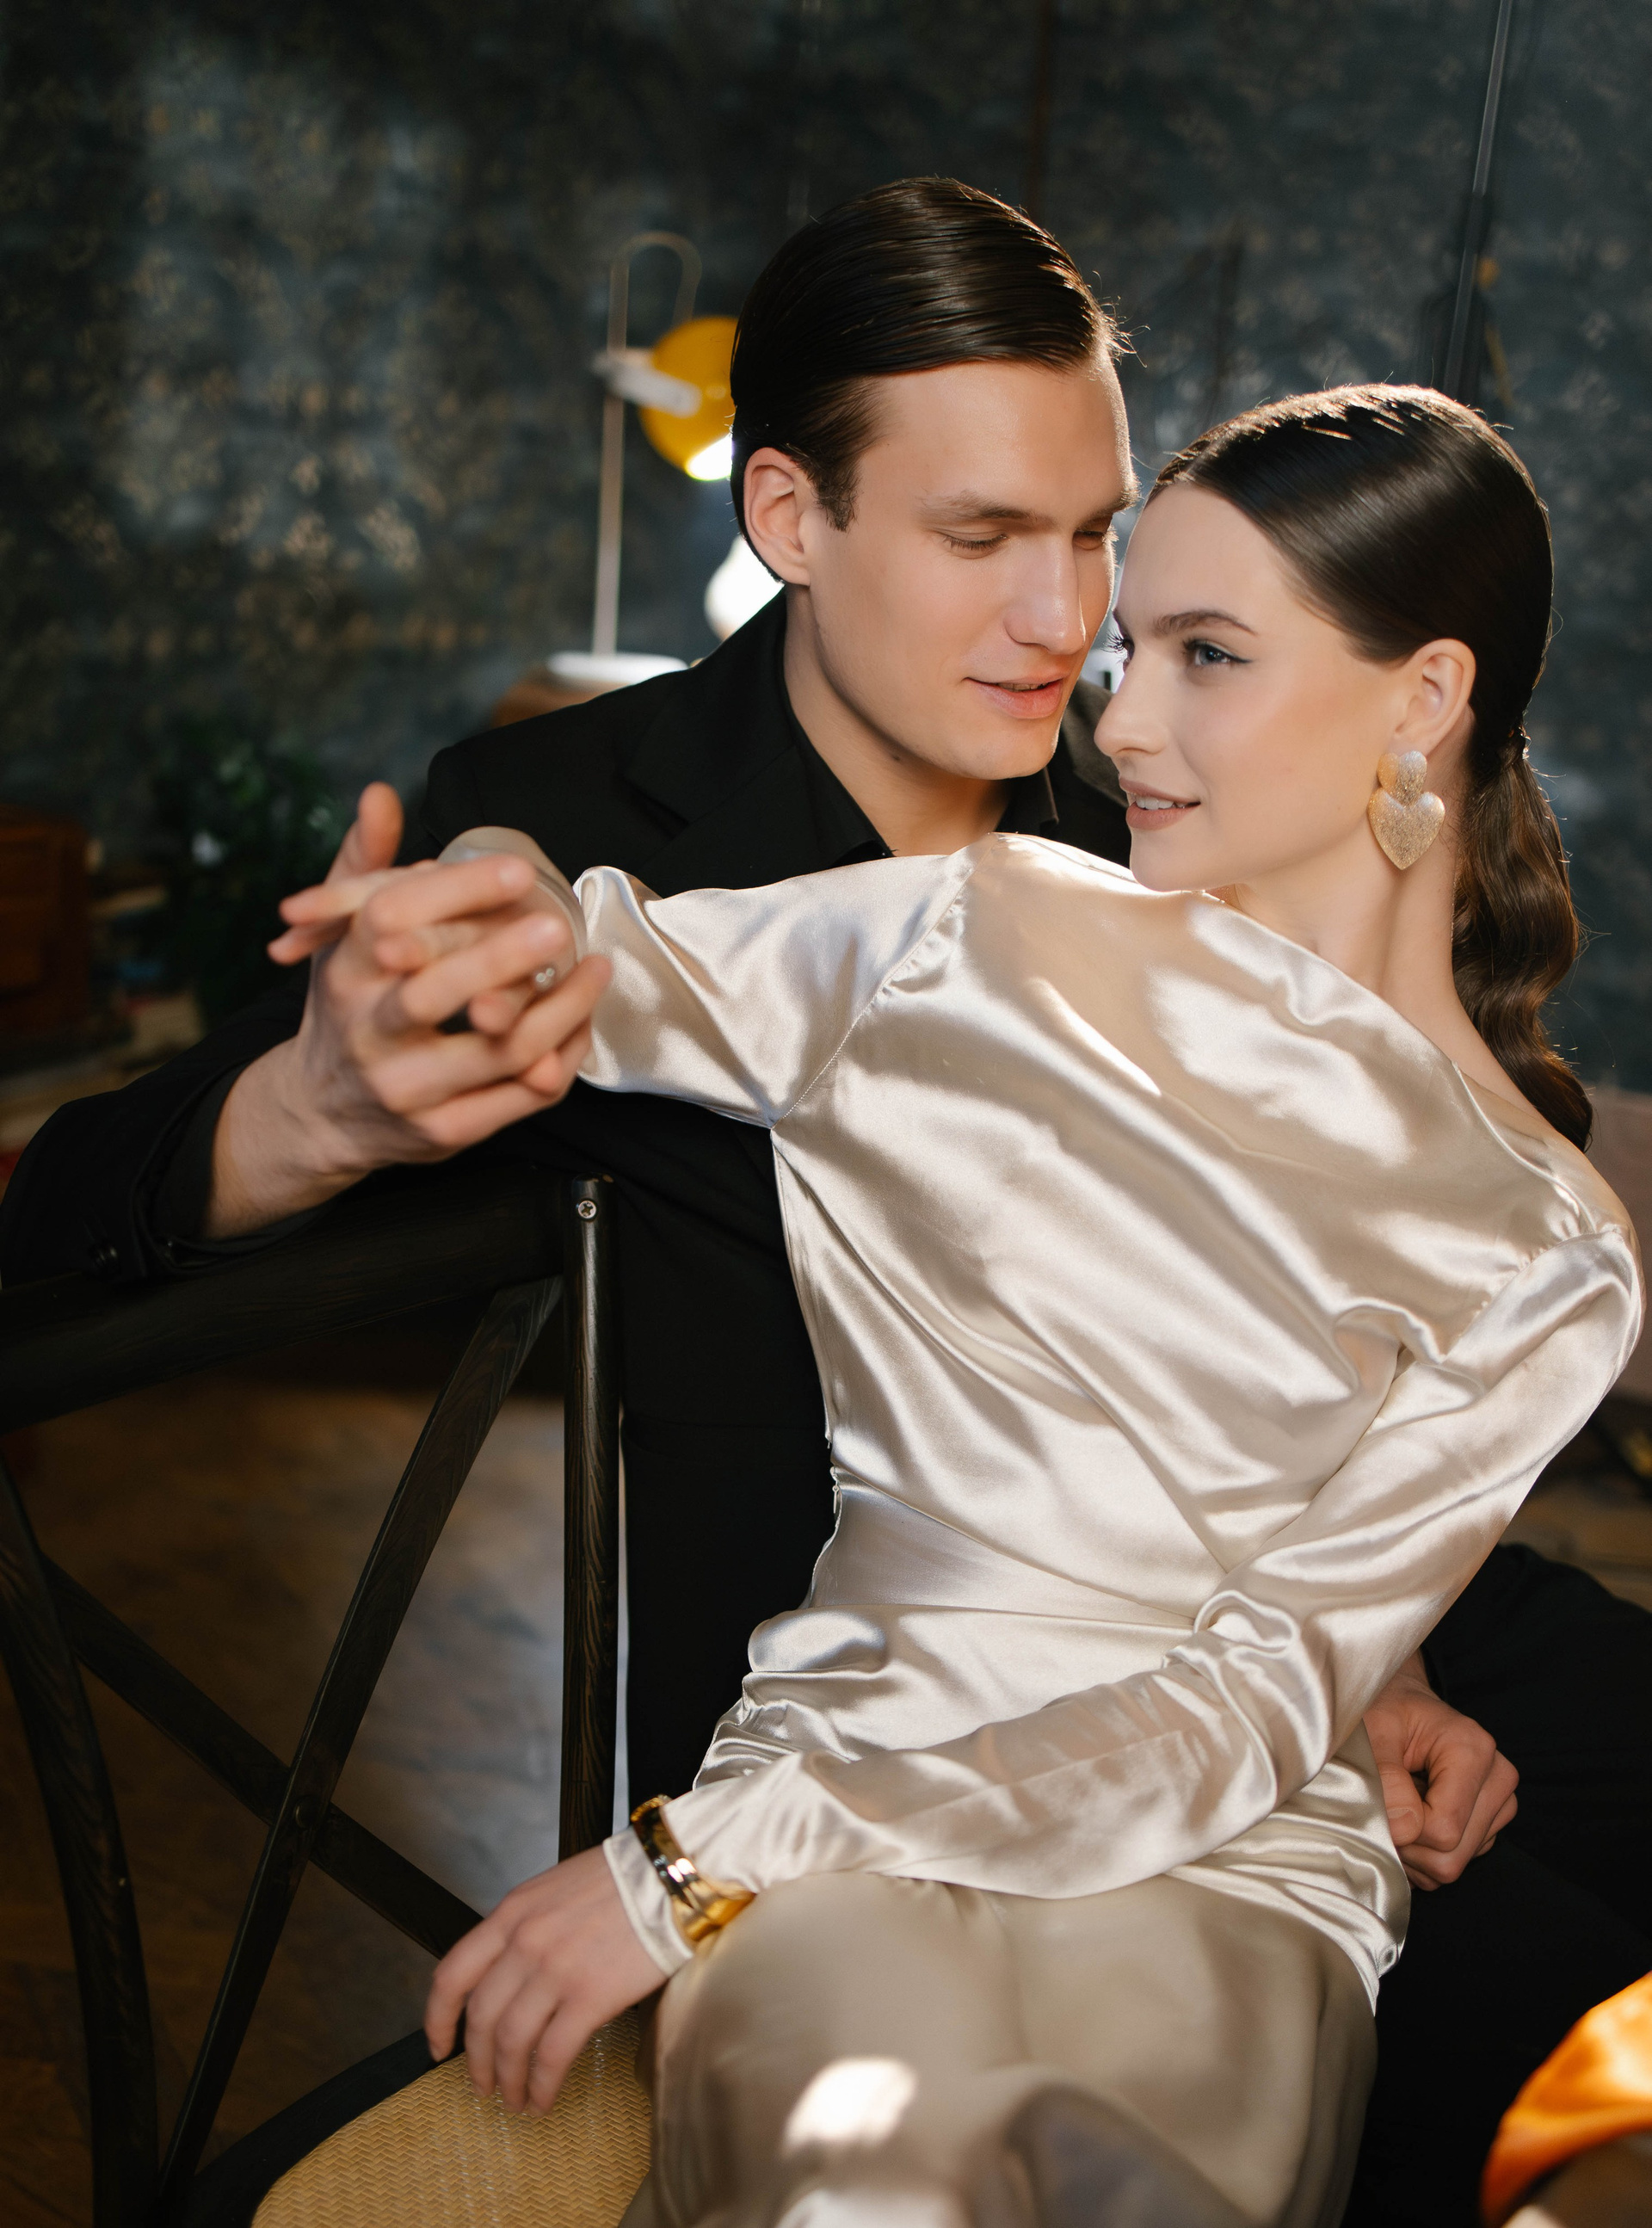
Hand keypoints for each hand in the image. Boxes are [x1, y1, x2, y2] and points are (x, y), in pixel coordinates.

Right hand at [205, 783, 609, 1235]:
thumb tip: (380, 794)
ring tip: (595, 969)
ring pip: (496, 1049)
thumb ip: (365, 865)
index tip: (516, 869)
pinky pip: (521, 1096)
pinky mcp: (446, 1132)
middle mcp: (368, 1033)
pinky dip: (562, 1055)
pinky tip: (580, 1020)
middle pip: (434, 992)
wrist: (321, 1116)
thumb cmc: (347, 1009)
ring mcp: (408, 1089)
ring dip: (558, 1008)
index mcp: (346, 972)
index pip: (391, 918)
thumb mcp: (340, 938)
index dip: (454, 890)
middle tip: (556, 924)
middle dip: (501, 955)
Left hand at [425, 1846, 664, 2113]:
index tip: (438, 2047)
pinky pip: (552, 2054)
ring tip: (516, 2101)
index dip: (438, 2019)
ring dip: (509, 2081)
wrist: (668, 1877)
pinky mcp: (590, 1996)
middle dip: (477, 2063)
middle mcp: (524, 1942)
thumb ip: (524, 1927)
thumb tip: (511, 1975)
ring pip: (511, 2043)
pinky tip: (544, 2098)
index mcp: (511, 1913)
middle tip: (483, 2085)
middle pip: (481, 2018)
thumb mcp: (553, 1891)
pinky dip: (542, 2085)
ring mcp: (554, 1971)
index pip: (452, 1974)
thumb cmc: (619, 1881)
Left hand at [1364, 1652, 1517, 1890]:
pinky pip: (1453, 1863)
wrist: (1401, 1704)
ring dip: (1414, 1851)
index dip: (1403, 1828)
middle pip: (1453, 1857)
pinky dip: (1424, 1852)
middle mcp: (1497, 1779)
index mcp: (1473, 1750)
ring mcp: (1499, 1804)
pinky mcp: (1490, 1822)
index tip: (1380, 1799)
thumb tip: (1404, 1828)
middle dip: (1409, 1846)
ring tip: (1399, 1807)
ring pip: (1453, 1866)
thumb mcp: (1372, 1730)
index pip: (1443, 1830)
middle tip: (1385, 1808)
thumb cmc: (1384, 1712)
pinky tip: (1412, 1817)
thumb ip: (1385, 1777)